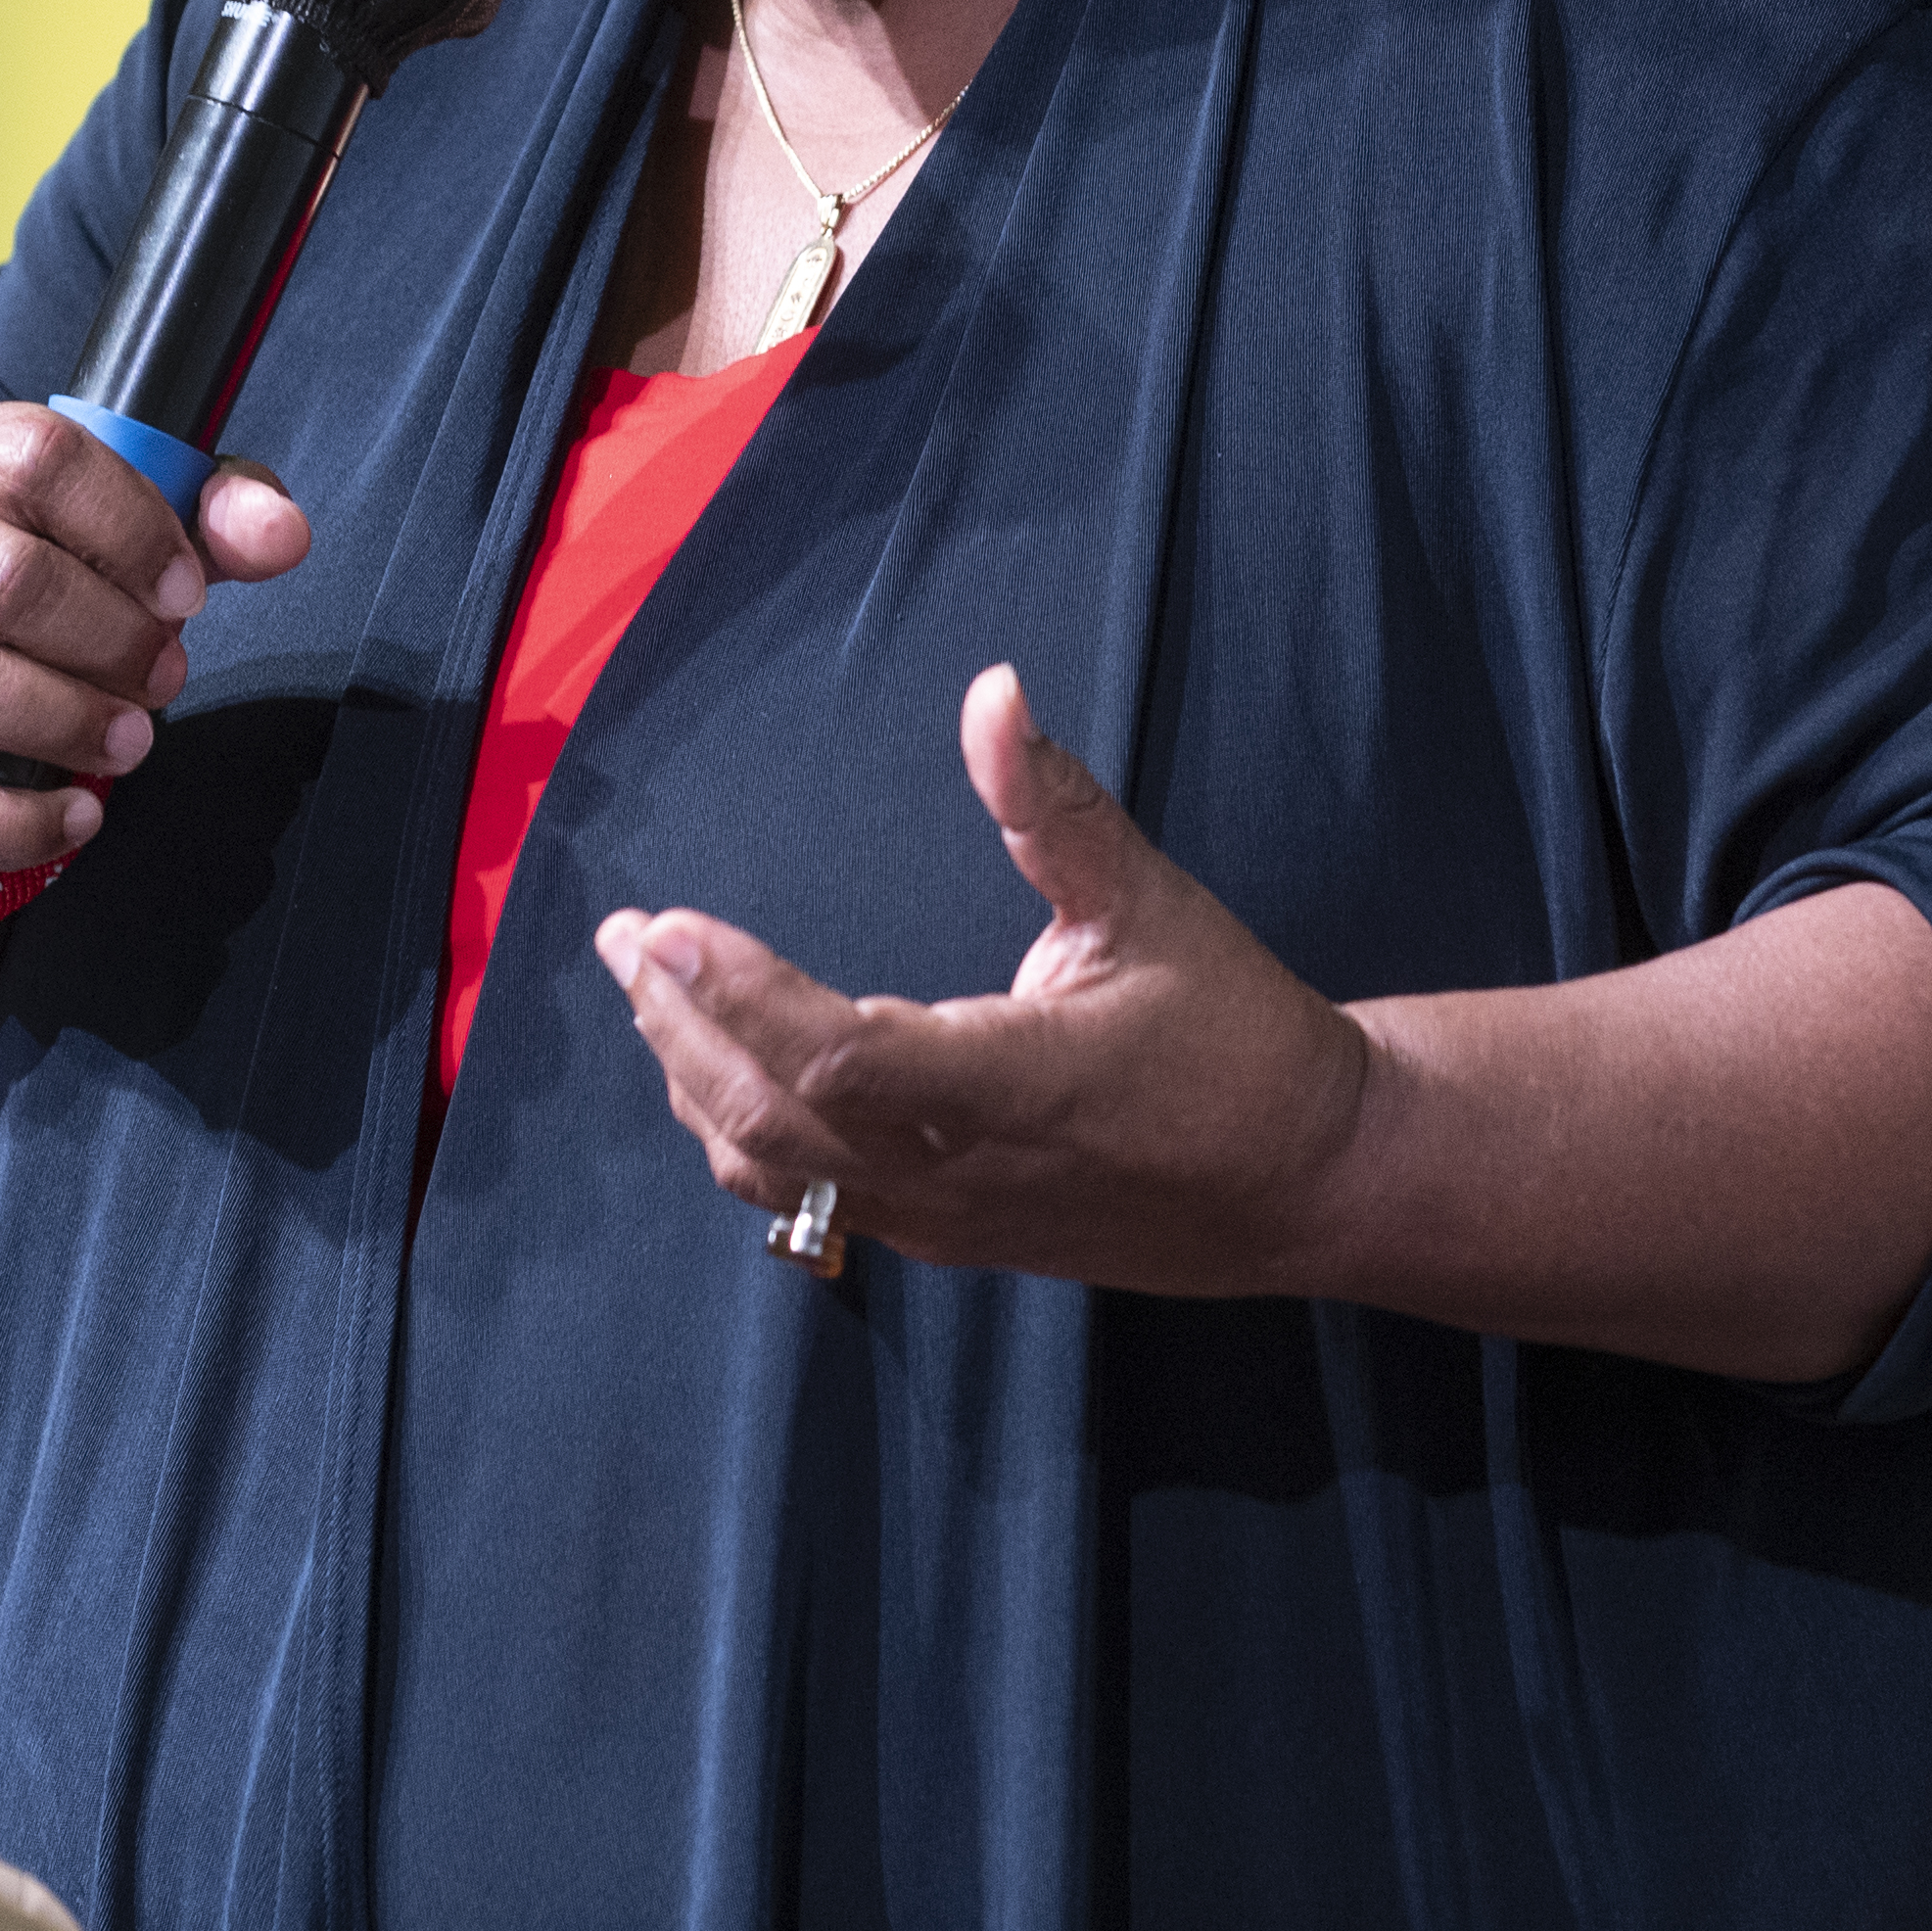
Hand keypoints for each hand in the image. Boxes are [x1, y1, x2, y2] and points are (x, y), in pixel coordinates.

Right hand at [0, 406, 310, 889]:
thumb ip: (201, 522)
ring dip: (67, 719)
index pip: (38, 456)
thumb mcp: (101, 542)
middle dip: (113, 638)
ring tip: (129, 741)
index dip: (132, 526)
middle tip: (164, 677)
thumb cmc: (12, 612)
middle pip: (4, 577)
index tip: (189, 591)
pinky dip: (18, 820)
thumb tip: (283, 532)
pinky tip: (77, 817)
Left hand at [593, 663, 1375, 1294]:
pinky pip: (813, 1204)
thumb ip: (1054, 806)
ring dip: (698, 1081)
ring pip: (779, 1174)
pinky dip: (745, 1137)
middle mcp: (963, 1170)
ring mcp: (948, 1220)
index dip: (738, 996)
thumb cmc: (1241, 1038)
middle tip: (621, 939)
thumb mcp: (1154, 905)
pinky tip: (716, 1077)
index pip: (839, 1055)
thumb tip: (993, 690)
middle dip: (679, 1025)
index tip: (662, 925)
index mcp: (1016, 1084)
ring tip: (649, 993)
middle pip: (774, 1121)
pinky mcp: (949, 1240)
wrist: (1311, 1182)